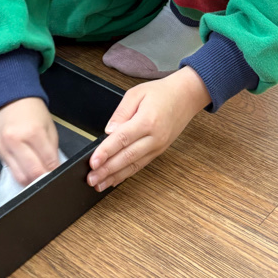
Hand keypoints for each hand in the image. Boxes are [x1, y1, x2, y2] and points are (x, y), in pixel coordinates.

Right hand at [0, 97, 59, 186]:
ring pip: (20, 178)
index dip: (56, 171)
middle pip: (33, 173)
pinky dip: (21, 175)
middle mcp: (18, 142)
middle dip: (44, 180)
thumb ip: (52, 149)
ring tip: (38, 177)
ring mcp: (6, 148)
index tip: (59, 174)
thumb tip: (55, 168)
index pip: (48, 162)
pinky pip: (11, 172)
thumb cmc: (32, 110)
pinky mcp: (0, 152)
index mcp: (34, 133)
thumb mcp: (49, 127)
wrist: (11, 99)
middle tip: (50, 178)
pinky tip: (27, 171)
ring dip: (31, 181)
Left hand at [87, 67, 210, 190]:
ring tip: (99, 184)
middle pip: (127, 157)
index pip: (122, 139)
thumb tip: (108, 130)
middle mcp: (154, 137)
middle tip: (91, 179)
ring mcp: (158, 146)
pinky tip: (115, 179)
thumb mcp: (136, 93)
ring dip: (115, 176)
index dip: (106, 152)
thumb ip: (121, 112)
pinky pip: (141, 165)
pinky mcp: (159, 151)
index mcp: (146, 121)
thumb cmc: (161, 93)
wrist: (186, 97)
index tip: (93, 162)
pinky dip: (127, 174)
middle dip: (107, 170)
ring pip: (133, 165)